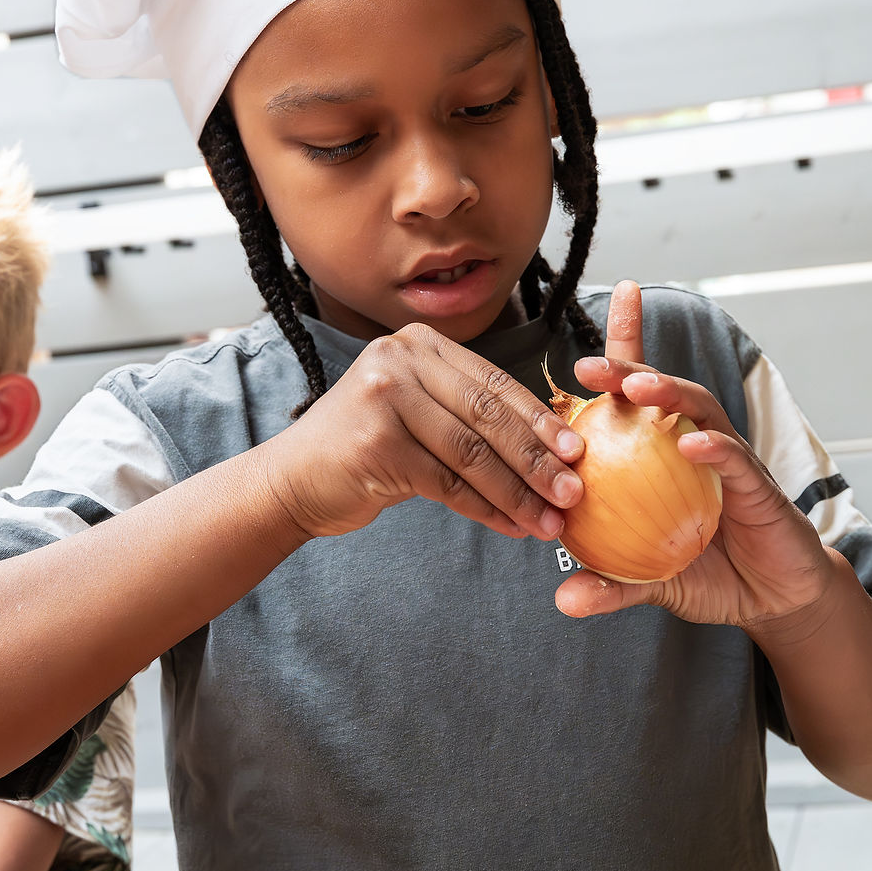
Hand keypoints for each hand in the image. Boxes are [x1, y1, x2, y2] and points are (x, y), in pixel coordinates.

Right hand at [269, 322, 584, 540]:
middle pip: (487, 416)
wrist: (293, 481)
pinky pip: (448, 483)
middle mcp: (400, 360)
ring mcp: (384, 399)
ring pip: (472, 453)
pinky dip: (486, 508)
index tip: (578, 452)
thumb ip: (468, 413)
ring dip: (518, 492)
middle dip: (537, 458)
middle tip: (574, 491)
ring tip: (550, 521)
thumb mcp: (417, 412)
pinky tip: (512, 526)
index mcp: (419, 344)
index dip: (541, 420)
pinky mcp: (376, 444)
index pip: (495, 383)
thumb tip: (551, 445)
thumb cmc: (366, 448)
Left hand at [554, 281, 836, 629]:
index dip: (611, 364)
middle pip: (655, 392)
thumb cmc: (709, 575)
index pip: (630, 403)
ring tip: (634, 387)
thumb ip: (610, 585)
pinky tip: (692, 444)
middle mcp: (690, 445)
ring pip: (697, 408)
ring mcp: (726, 459)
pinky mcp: (757, 482)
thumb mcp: (650, 584)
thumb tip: (564, 599)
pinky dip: (713, 447)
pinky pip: (734, 457)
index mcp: (658, 458)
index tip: (574, 347)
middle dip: (623, 368)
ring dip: (666, 392)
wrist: (774, 600)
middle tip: (587, 367)